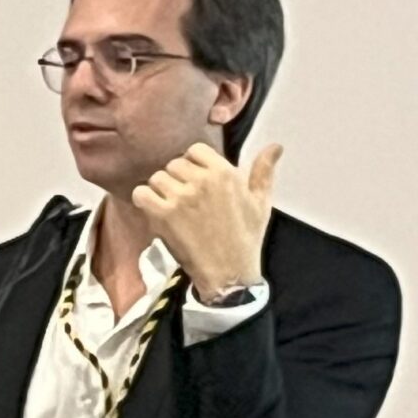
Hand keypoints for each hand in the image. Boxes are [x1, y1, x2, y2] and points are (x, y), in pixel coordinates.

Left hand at [131, 141, 282, 301]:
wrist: (229, 271)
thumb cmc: (246, 237)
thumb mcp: (261, 201)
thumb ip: (264, 171)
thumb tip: (275, 146)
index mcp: (224, 172)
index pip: (195, 150)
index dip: (192, 163)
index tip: (195, 179)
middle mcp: (201, 180)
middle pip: (174, 164)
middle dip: (176, 178)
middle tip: (182, 198)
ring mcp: (181, 197)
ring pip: (157, 178)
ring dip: (160, 190)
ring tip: (169, 206)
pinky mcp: (164, 214)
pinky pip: (141, 193)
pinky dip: (144, 199)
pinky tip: (154, 210)